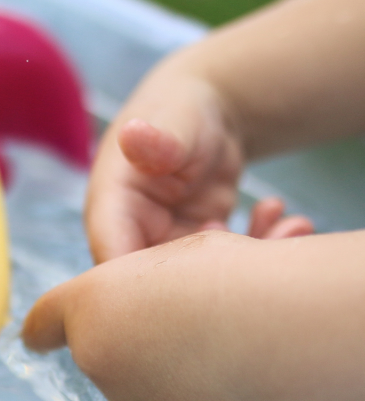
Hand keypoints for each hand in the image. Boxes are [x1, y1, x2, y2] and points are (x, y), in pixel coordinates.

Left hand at [22, 230, 267, 400]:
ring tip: (215, 337)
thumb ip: (136, 291)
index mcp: (86, 304)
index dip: (44, 330)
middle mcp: (95, 358)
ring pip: (141, 382)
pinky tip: (231, 366)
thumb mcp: (167, 258)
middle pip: (103, 352)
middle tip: (182, 315)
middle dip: (130, 339)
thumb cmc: (222, 274)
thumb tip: (145, 323)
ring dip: (165, 366)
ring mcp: (132, 399)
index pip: (44, 323)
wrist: (270, 323)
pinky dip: (199, 392)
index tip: (37, 341)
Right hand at [85, 72, 313, 263]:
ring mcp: (167, 245)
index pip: (112, 270)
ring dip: (248, 261)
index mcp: (111, 212)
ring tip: (288, 227)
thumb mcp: (170, 122)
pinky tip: (280, 216)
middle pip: (159, 285)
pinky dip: (259, 246)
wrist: (203, 112)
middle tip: (262, 249)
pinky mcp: (198, 247)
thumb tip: (132, 135)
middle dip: (213, 279)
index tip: (205, 279)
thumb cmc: (177, 110)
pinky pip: (224, 265)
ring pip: (198, 281)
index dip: (148, 290)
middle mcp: (133, 236)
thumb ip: (155, 140)